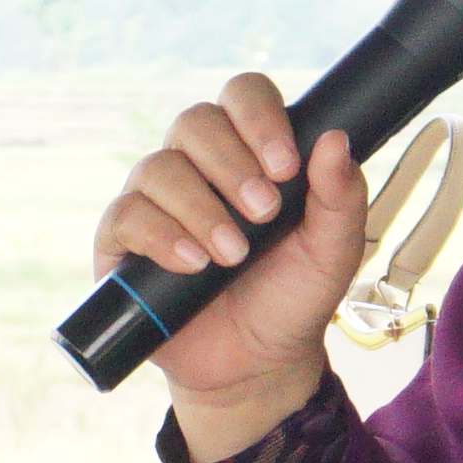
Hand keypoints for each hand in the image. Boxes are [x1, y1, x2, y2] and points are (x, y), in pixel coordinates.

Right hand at [99, 74, 367, 461]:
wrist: (256, 366)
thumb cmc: (292, 299)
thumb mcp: (332, 251)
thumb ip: (341, 197)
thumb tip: (335, 138)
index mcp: (247, 151)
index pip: (242, 96)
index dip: (259, 118)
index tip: (285, 166)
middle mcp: (195, 165)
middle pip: (195, 122)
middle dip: (232, 164)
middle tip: (264, 213)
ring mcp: (154, 200)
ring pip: (159, 168)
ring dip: (201, 208)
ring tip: (232, 254)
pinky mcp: (122, 242)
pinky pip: (126, 215)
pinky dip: (161, 236)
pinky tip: (193, 263)